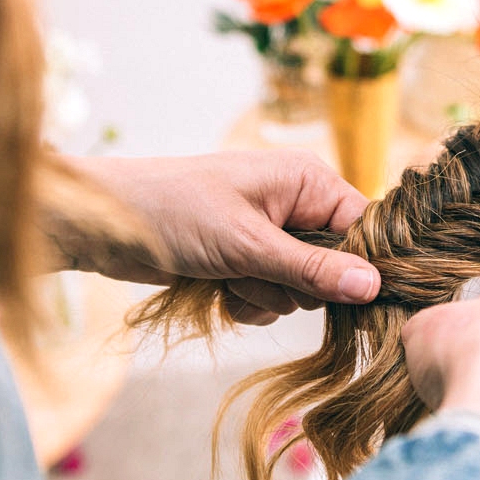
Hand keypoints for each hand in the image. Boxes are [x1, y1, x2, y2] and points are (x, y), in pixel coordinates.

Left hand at [47, 150, 380, 323]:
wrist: (105, 224)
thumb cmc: (176, 214)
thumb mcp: (248, 245)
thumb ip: (312, 269)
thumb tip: (373, 286)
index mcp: (307, 179)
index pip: (362, 228)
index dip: (355, 266)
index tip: (337, 298)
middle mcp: (295, 201)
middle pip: (332, 265)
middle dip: (292, 284)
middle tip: (252, 271)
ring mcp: (270, 231)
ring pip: (298, 288)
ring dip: (263, 295)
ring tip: (225, 275)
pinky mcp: (246, 256)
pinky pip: (271, 296)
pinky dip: (246, 301)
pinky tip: (216, 287)